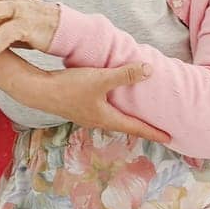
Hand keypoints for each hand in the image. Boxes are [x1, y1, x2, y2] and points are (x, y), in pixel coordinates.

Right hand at [4, 64, 171, 144]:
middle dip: (142, 127)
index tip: (171, 138)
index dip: (154, 132)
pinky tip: (113, 100)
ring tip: (139, 115)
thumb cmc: (69, 87)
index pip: (136, 128)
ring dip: (128, 118)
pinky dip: (115, 109)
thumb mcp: (100, 79)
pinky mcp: (79, 107)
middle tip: (158, 128)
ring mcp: (87, 116)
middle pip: (126, 126)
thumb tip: (150, 70)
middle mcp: (99, 121)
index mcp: (107, 118)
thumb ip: (125, 74)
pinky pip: (104, 111)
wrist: (38, 91)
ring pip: (114, 119)